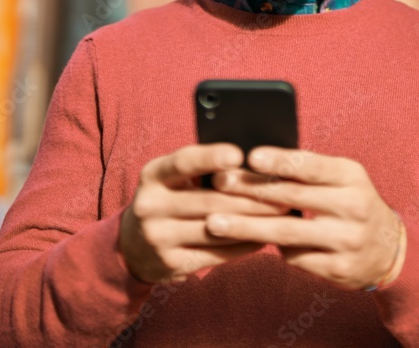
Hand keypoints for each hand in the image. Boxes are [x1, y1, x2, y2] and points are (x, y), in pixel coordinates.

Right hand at [119, 143, 287, 283]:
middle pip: (209, 200)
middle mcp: (149, 206)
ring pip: (217, 229)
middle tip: (284, 191)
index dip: (210, 158)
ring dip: (254, 221)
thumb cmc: (170, 198)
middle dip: (251, 196)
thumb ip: (202, 167)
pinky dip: (244, 244)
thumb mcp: (172, 178)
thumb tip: (253, 159)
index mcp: (152, 175)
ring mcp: (159, 238)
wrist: (134, 246)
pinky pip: (217, 254)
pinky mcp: (172, 264)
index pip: (182, 162)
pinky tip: (265, 236)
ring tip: (282, 213)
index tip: (239, 154)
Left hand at [204, 147, 405, 290]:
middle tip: (218, 184)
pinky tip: (247, 242)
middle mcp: (353, 206)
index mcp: (351, 176)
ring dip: (246, 227)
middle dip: (251, 190)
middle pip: (293, 197)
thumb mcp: (343, 179)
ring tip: (215, 222)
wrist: (390, 250)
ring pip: (287, 232)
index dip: (280, 160)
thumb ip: (309, 171)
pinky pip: (295, 257)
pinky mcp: (338, 268)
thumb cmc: (353, 204)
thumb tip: (256, 160)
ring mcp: (347, 240)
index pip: (311, 165)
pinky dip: (271, 248)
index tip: (249, 156)